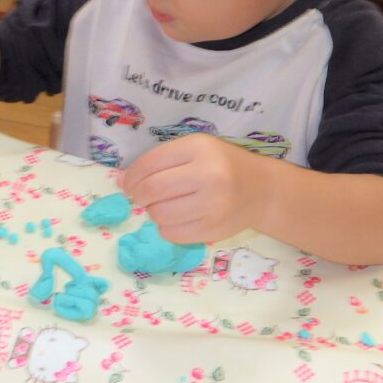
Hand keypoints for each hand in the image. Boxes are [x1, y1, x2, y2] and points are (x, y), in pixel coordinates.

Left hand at [118, 133, 271, 244]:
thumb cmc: (221, 165)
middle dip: (139, 195)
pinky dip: (166, 228)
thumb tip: (122, 182)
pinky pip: (172, 234)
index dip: (131, 176)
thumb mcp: (195, 150)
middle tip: (141, 197)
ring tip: (164, 205)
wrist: (261, 190)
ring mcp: (214, 205)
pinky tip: (176, 218)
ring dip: (153, 212)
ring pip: (160, 215)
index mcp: (200, 148)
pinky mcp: (214, 230)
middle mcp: (209, 175)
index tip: (127, 183)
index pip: (151, 163)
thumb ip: (160, 161)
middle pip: (153, 190)